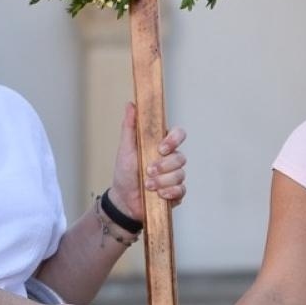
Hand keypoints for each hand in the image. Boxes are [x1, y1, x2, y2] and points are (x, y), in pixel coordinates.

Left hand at [108, 102, 187, 218]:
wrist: (124, 200)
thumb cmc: (124, 173)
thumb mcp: (125, 149)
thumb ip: (129, 127)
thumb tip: (131, 104)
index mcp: (161, 145)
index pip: (178, 135)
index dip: (174, 140)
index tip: (161, 148)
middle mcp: (171, 159)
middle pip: (181, 157)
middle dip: (164, 166)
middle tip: (148, 171)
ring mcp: (175, 176)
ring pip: (180, 174)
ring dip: (162, 181)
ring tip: (148, 186)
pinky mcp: (177, 192)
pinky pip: (181, 190)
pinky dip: (170, 192)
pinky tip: (158, 194)